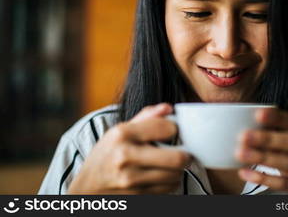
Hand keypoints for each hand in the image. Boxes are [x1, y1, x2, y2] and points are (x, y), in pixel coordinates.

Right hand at [68, 103, 190, 193]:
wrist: (86, 187)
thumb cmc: (106, 155)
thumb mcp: (118, 131)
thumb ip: (146, 117)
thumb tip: (168, 108)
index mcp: (122, 134)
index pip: (167, 128)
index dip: (174, 128)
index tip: (171, 131)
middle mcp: (126, 157)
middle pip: (178, 158)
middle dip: (184, 154)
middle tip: (181, 152)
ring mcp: (131, 180)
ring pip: (176, 175)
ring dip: (177, 170)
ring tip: (168, 165)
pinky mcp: (137, 197)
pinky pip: (168, 189)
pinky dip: (169, 183)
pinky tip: (159, 176)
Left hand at [235, 108, 287, 193]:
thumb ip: (273, 128)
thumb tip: (244, 117)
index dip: (278, 118)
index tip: (257, 114)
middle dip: (268, 139)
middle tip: (243, 136)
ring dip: (263, 158)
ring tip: (240, 153)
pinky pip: (285, 185)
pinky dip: (263, 179)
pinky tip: (244, 172)